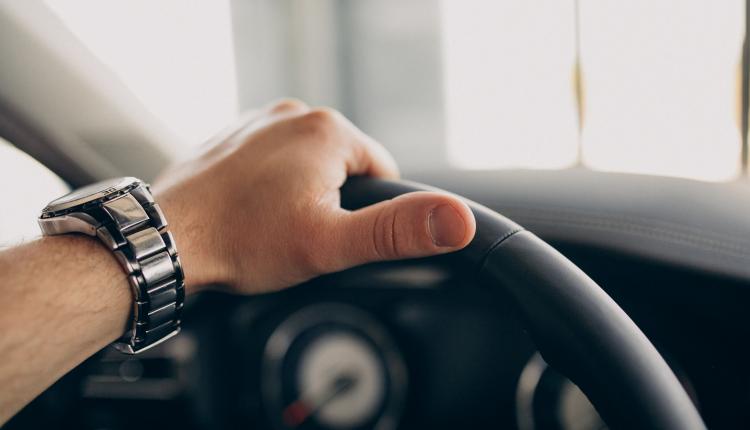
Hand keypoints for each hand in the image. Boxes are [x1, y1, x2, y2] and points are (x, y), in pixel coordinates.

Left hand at [153, 100, 475, 293]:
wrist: (167, 240)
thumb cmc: (243, 241)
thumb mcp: (331, 243)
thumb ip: (398, 231)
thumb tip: (457, 221)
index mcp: (329, 130)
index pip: (382, 173)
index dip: (367, 214)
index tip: (336, 236)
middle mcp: (295, 114)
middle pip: (344, 168)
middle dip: (332, 204)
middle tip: (299, 235)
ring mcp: (259, 122)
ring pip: (308, 165)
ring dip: (300, 195)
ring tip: (271, 226)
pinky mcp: (234, 137)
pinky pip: (273, 162)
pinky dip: (270, 186)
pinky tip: (250, 212)